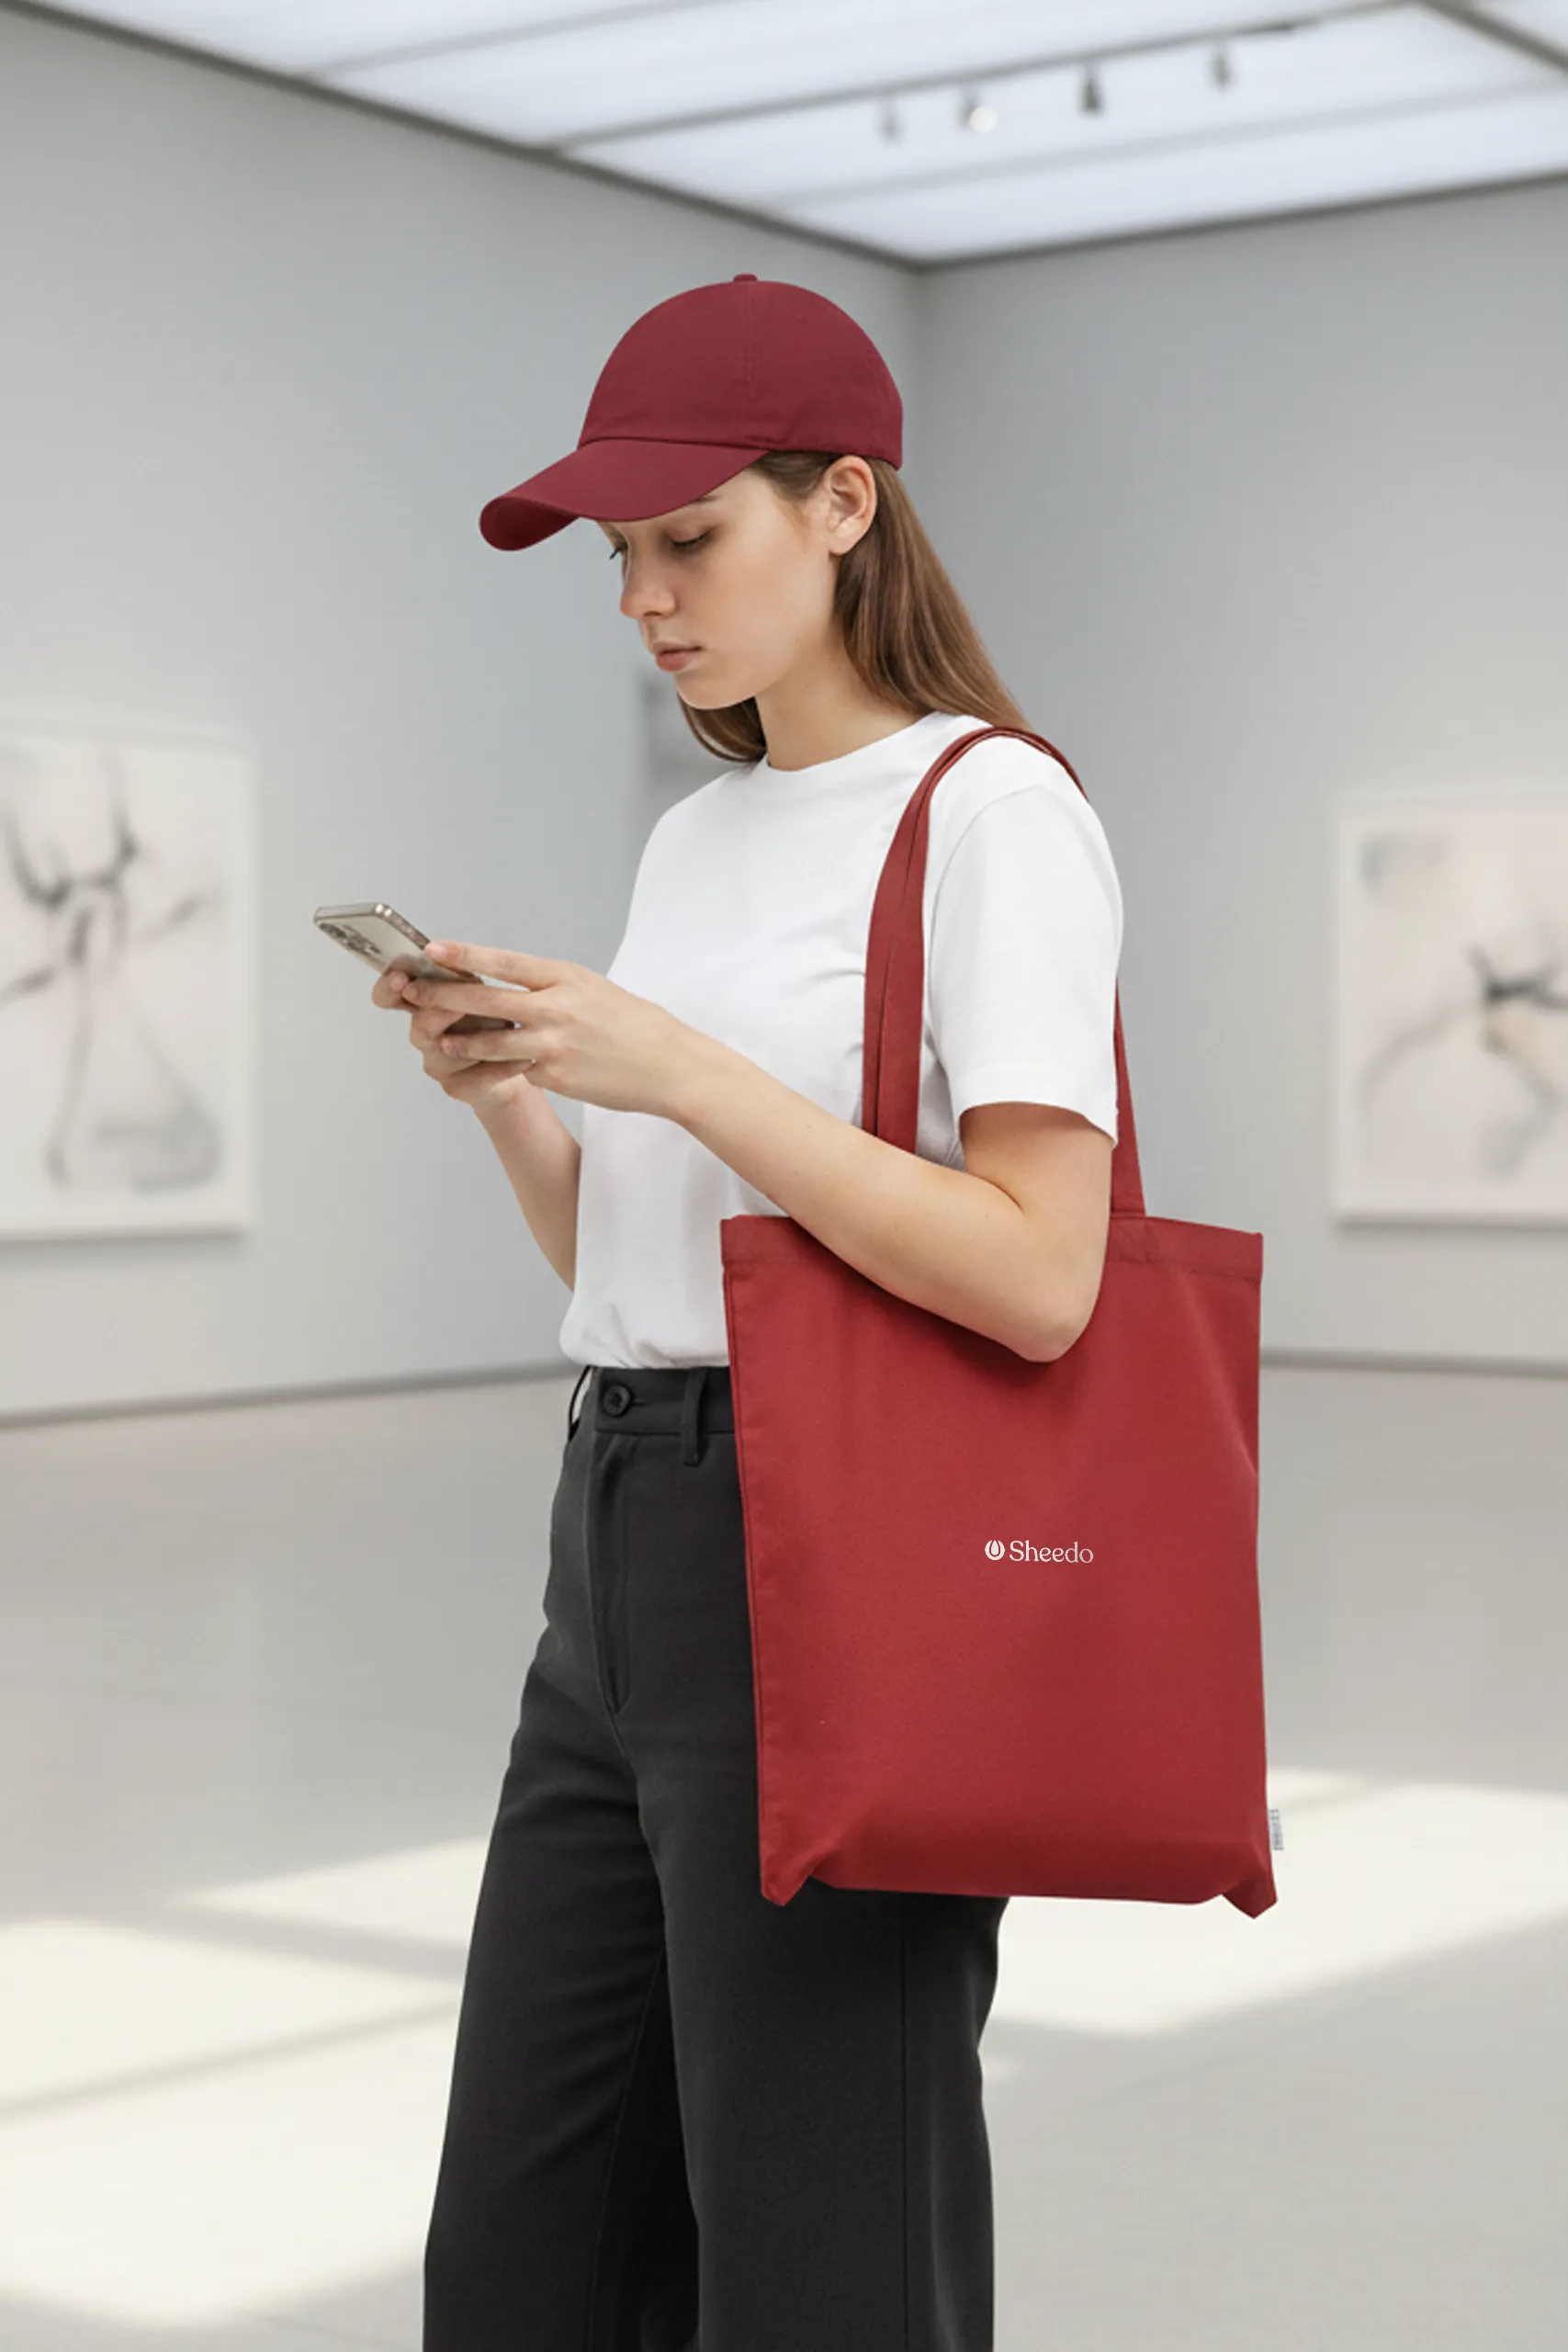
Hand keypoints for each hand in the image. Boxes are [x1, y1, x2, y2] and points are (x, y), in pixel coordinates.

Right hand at [370, 959, 534, 1108]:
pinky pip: (476, 1078)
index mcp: (423, 1003)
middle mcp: (425, 1033)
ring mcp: (438, 1062)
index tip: (401, 978)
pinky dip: (503, 1067)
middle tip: (455, 1005)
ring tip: (508, 1027)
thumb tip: (445, 952)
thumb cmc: (494, 1017)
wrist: (518, 1059)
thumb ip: (458, 974)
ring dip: (479, 1038)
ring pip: (449, 1051)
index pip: (389, 995)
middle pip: (419, 1025)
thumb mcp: (478, 986)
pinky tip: (524, 1059)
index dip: (389, 987)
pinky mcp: (458, 1086)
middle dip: (439, 1012)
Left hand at [387, 940, 714, 1118]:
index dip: (466, 955)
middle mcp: (558, 1007)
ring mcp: (555, 1044)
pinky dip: (497, 1071)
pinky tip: (478, 1073)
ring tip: (440, 1041)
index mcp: (566, 977)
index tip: (433, 949)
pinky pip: (515, 1072)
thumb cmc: (634, 1025)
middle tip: (415, 993)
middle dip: (446, 997)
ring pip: (493, 1041)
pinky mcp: (556, 1076)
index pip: (506, 961)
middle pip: (489, 1000)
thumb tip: (516, 982)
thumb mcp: (595, 989)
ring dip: (462, 1041)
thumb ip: (553, 986)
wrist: (669, 1066)